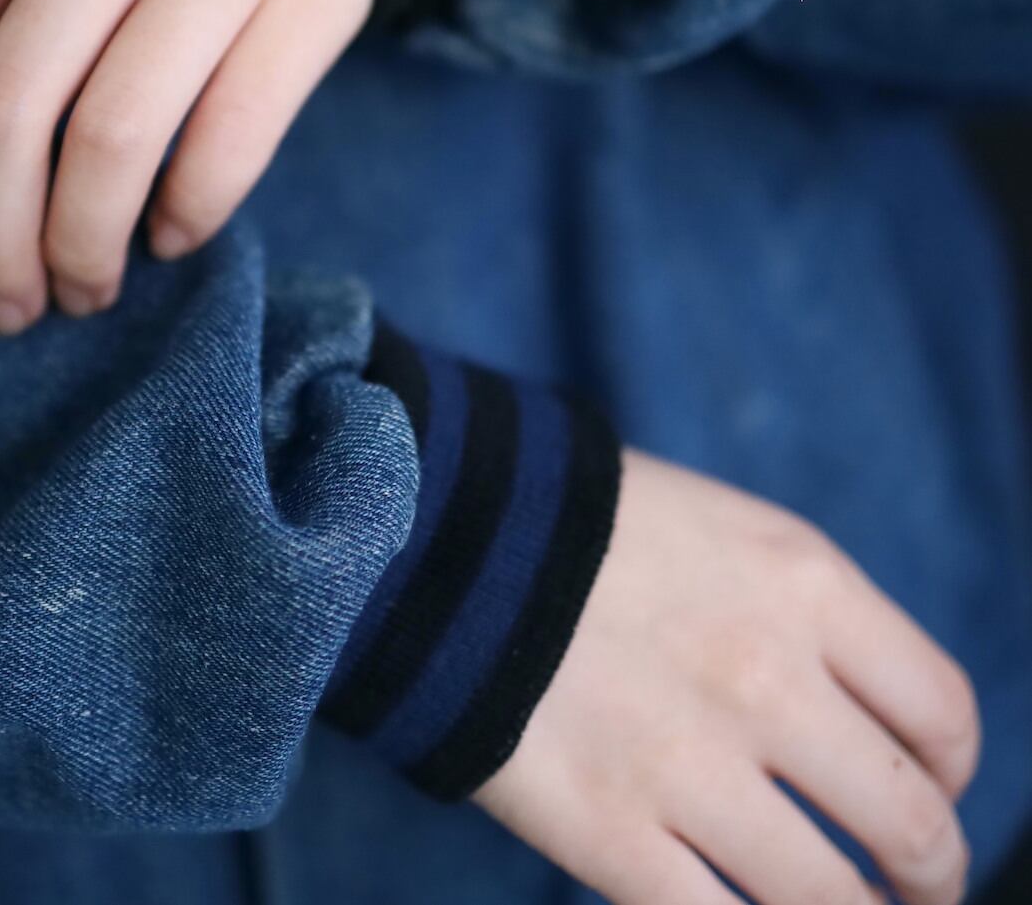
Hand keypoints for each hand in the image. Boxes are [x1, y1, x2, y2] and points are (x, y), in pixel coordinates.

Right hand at [475, 451, 978, 904]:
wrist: (436, 527)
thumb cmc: (580, 524)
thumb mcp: (715, 527)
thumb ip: (799, 613)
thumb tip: (857, 715)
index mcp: (801, 585)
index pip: (942, 712)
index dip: (955, 771)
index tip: (931, 788)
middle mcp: (766, 677)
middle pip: (911, 823)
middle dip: (928, 873)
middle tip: (912, 887)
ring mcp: (688, 763)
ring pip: (829, 903)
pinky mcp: (606, 829)